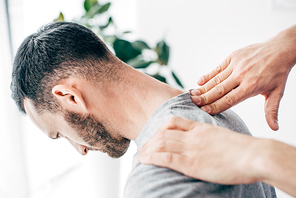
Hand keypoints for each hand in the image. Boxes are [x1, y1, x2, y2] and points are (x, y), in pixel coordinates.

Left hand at [137, 116, 263, 184]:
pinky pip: (165, 157)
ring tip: (140, 156)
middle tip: (144, 147)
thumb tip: (203, 144)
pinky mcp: (190, 162)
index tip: (155, 135)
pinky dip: (152, 157)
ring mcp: (190, 148)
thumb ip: (209, 137)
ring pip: (161, 143)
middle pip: (163, 132)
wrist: (253, 155)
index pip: (174, 121)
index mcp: (200, 127)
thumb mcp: (222, 136)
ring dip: (148, 149)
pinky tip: (145, 160)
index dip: (160, 127)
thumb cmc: (242, 149)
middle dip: (150, 140)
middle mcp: (192, 135)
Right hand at [191, 25, 295, 129]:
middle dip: (205, 98)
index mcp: (251, 86)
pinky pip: (218, 68)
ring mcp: (236, 65)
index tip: (204, 111)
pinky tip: (199, 81)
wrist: (280, 49)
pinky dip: (208, 75)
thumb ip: (271, 111)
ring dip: (203, 88)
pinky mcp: (233, 56)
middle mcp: (242, 75)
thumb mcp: (277, 92)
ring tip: (192, 95)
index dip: (216, 106)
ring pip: (216, 79)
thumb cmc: (278, 72)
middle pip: (219, 90)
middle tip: (193, 103)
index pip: (230, 100)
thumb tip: (274, 128)